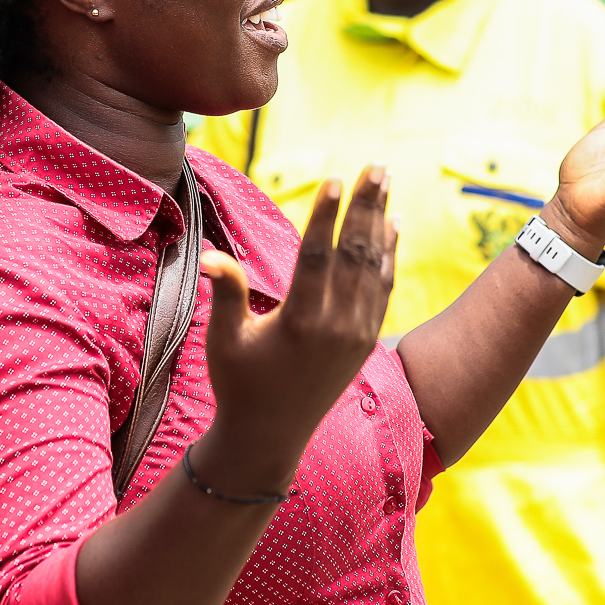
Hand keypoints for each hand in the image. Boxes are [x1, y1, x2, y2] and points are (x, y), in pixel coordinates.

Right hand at [196, 168, 398, 490]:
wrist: (270, 437)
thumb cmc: (238, 384)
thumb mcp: (225, 340)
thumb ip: (227, 293)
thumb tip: (211, 256)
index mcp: (300, 322)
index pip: (318, 256)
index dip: (326, 215)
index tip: (336, 178)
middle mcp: (336, 326)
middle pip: (356, 254)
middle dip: (367, 206)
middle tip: (376, 166)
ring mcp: (356, 334)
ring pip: (375, 267)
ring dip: (381, 222)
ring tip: (385, 182)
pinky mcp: (365, 341)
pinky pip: (383, 289)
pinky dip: (390, 255)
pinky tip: (393, 226)